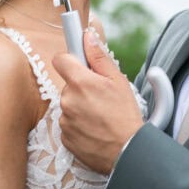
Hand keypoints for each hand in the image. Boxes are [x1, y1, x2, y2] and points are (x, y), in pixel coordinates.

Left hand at [53, 29, 144, 173]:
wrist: (127, 152)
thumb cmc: (125, 115)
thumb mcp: (118, 81)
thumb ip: (99, 57)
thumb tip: (87, 36)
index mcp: (80, 82)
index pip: (60, 59)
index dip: (70, 60)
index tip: (78, 64)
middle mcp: (67, 100)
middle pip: (68, 84)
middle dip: (81, 87)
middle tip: (100, 97)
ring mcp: (64, 120)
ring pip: (69, 104)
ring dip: (80, 107)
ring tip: (100, 116)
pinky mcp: (64, 137)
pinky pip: (69, 123)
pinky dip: (79, 124)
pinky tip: (94, 129)